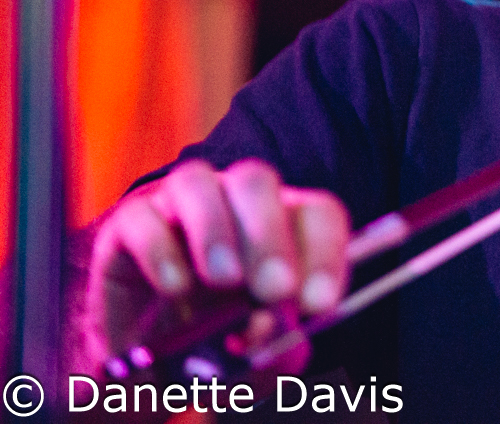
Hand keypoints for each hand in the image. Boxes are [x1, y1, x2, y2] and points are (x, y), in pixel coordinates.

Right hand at [83, 158, 350, 373]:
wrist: (145, 364)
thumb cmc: (216, 345)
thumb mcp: (257, 356)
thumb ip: (273, 345)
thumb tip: (267, 328)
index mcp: (281, 224)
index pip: (316, 213)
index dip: (325, 253)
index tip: (320, 305)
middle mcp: (230, 201)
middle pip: (256, 183)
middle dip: (270, 236)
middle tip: (274, 290)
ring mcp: (176, 206)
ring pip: (196, 182)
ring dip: (215, 231)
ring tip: (224, 281)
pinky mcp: (128, 225)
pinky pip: (141, 218)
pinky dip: (159, 250)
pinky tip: (175, 287)